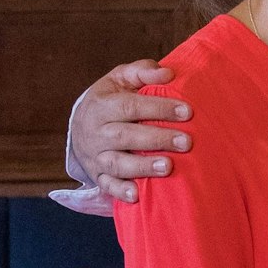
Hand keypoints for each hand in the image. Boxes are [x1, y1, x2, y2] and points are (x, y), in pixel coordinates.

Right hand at [72, 61, 190, 203]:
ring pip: (117, 164)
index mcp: (102, 105)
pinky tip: (137, 195)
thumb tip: (168, 74)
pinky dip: (121, 192)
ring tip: (167, 167)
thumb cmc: (110, 98)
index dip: (159, 108)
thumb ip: (143, 71)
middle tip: (186, 142)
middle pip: (126, 136)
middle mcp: (97, 132)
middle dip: (157, 139)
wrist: (80, 125)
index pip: (131, 106)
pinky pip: (108, 186)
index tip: (187, 112)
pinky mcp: (98, 176)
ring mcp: (96, 156)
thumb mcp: (120, 78)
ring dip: (142, 167)